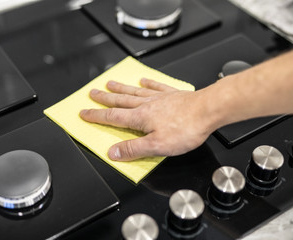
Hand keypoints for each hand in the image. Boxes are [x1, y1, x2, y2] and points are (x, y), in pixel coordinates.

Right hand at [80, 78, 214, 160]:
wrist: (208, 110)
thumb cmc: (186, 129)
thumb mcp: (157, 146)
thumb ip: (133, 149)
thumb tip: (113, 153)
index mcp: (140, 118)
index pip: (112, 117)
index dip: (96, 116)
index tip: (84, 113)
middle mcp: (147, 105)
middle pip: (120, 100)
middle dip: (104, 98)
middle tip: (92, 93)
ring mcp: (159, 98)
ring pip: (134, 91)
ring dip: (120, 88)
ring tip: (109, 83)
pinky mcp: (172, 94)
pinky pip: (156, 86)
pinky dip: (148, 83)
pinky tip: (143, 80)